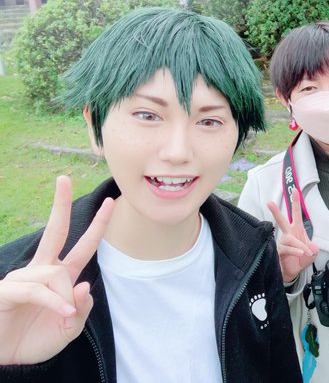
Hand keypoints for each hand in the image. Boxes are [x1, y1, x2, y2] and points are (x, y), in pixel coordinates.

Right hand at [0, 176, 112, 364]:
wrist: (9, 361)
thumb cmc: (36, 341)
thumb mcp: (69, 329)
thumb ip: (81, 309)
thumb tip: (85, 286)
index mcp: (61, 276)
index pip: (83, 245)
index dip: (97, 225)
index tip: (108, 203)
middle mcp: (42, 271)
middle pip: (55, 231)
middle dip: (60, 205)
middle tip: (64, 179)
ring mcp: (23, 278)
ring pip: (56, 274)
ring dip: (64, 298)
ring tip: (61, 317)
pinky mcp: (7, 290)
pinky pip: (38, 289)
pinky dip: (54, 303)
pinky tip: (60, 314)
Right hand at [267, 188, 317, 284]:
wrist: (293, 272)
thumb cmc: (301, 258)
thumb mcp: (312, 252)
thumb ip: (313, 248)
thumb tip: (310, 247)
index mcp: (297, 230)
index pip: (296, 214)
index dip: (295, 202)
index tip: (295, 190)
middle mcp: (288, 234)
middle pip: (281, 221)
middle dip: (275, 212)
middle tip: (269, 203)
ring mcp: (282, 242)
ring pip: (289, 239)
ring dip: (299, 245)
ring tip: (305, 252)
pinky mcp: (279, 252)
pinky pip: (287, 249)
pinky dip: (296, 251)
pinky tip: (301, 254)